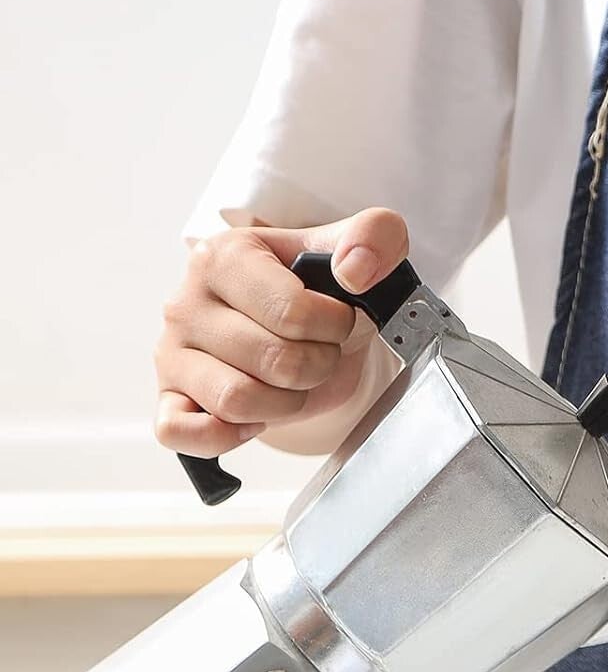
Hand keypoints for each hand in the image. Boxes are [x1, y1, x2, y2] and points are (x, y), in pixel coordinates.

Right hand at [154, 207, 409, 457]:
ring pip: (236, 400)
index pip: (292, 312)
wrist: (309, 341)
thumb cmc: (324, 296)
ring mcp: (172, 352)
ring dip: (286, 403)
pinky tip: (254, 418)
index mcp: (224, 256)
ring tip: (294, 383)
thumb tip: (355, 271)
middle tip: (320, 355)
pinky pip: (179, 431)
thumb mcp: (359, 253)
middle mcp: (186, 302)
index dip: (334, 328)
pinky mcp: (170, 399)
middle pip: (274, 361)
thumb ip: (374, 237)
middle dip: (317, 367)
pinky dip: (223, 434)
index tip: (338, 321)